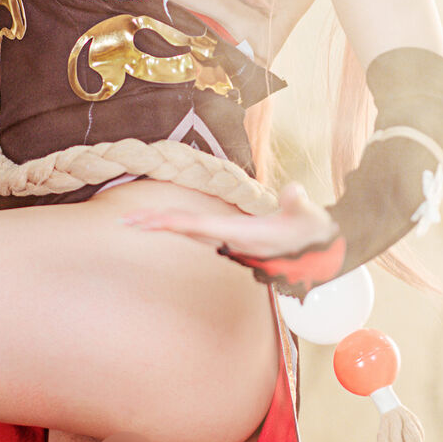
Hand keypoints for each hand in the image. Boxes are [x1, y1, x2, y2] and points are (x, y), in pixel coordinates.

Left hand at [122, 182, 339, 260]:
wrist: (317, 250)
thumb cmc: (310, 231)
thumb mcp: (307, 216)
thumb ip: (298, 203)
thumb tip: (294, 191)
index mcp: (240, 233)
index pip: (200, 226)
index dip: (174, 223)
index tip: (149, 221)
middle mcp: (229, 239)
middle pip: (186, 230)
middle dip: (156, 225)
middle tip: (125, 221)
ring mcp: (229, 240)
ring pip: (189, 232)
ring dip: (162, 225)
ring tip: (134, 221)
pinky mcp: (232, 237)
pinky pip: (198, 232)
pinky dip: (178, 226)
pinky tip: (164, 222)